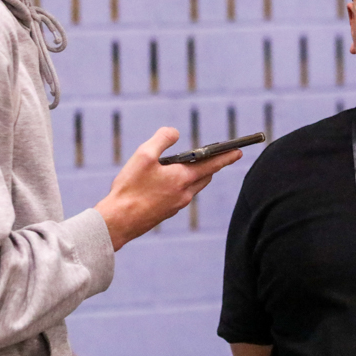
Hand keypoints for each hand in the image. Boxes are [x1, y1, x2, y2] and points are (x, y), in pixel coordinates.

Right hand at [94, 127, 241, 250]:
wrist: (117, 222)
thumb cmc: (129, 188)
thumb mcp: (144, 155)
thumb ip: (162, 139)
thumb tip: (174, 132)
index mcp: (182, 179)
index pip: (212, 165)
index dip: (226, 157)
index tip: (239, 151)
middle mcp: (184, 194)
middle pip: (204, 176)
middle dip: (211, 165)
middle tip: (217, 155)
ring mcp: (176, 206)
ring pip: (193, 187)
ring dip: (196, 175)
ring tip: (190, 165)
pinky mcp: (166, 213)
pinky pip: (181, 195)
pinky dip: (182, 185)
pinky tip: (168, 181)